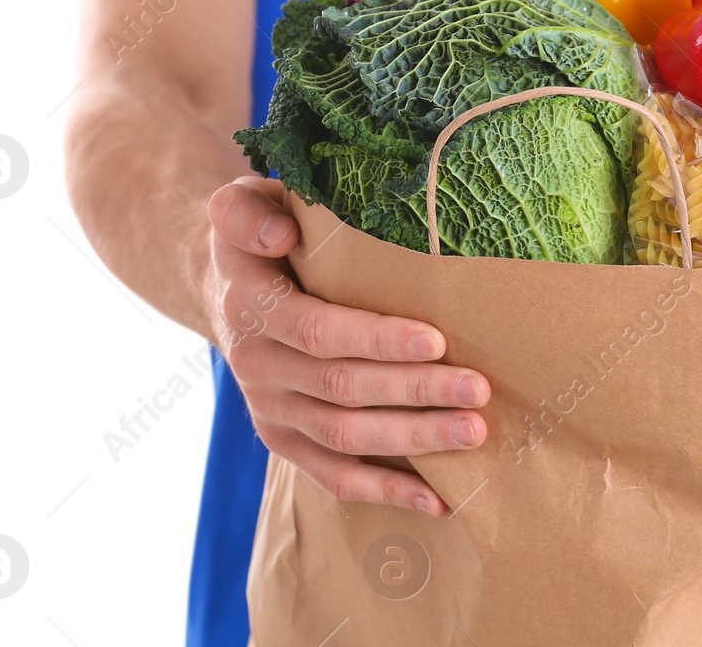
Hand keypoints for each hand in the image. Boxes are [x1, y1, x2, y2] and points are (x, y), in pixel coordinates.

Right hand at [205, 176, 489, 515]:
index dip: (378, 339)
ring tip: (473, 433)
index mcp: (250, 307)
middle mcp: (256, 366)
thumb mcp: (240, 203)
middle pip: (343, 389)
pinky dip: (385, 490)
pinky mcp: (283, 439)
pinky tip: (439, 498)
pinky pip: (333, 475)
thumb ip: (248, 213)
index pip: (319, 331)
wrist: (223, 282)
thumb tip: (280, 234)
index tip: (436, 338)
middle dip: (416, 392)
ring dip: (413, 440)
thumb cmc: (257, 232)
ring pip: (345, 437)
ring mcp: (269, 410)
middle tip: (478, 390)